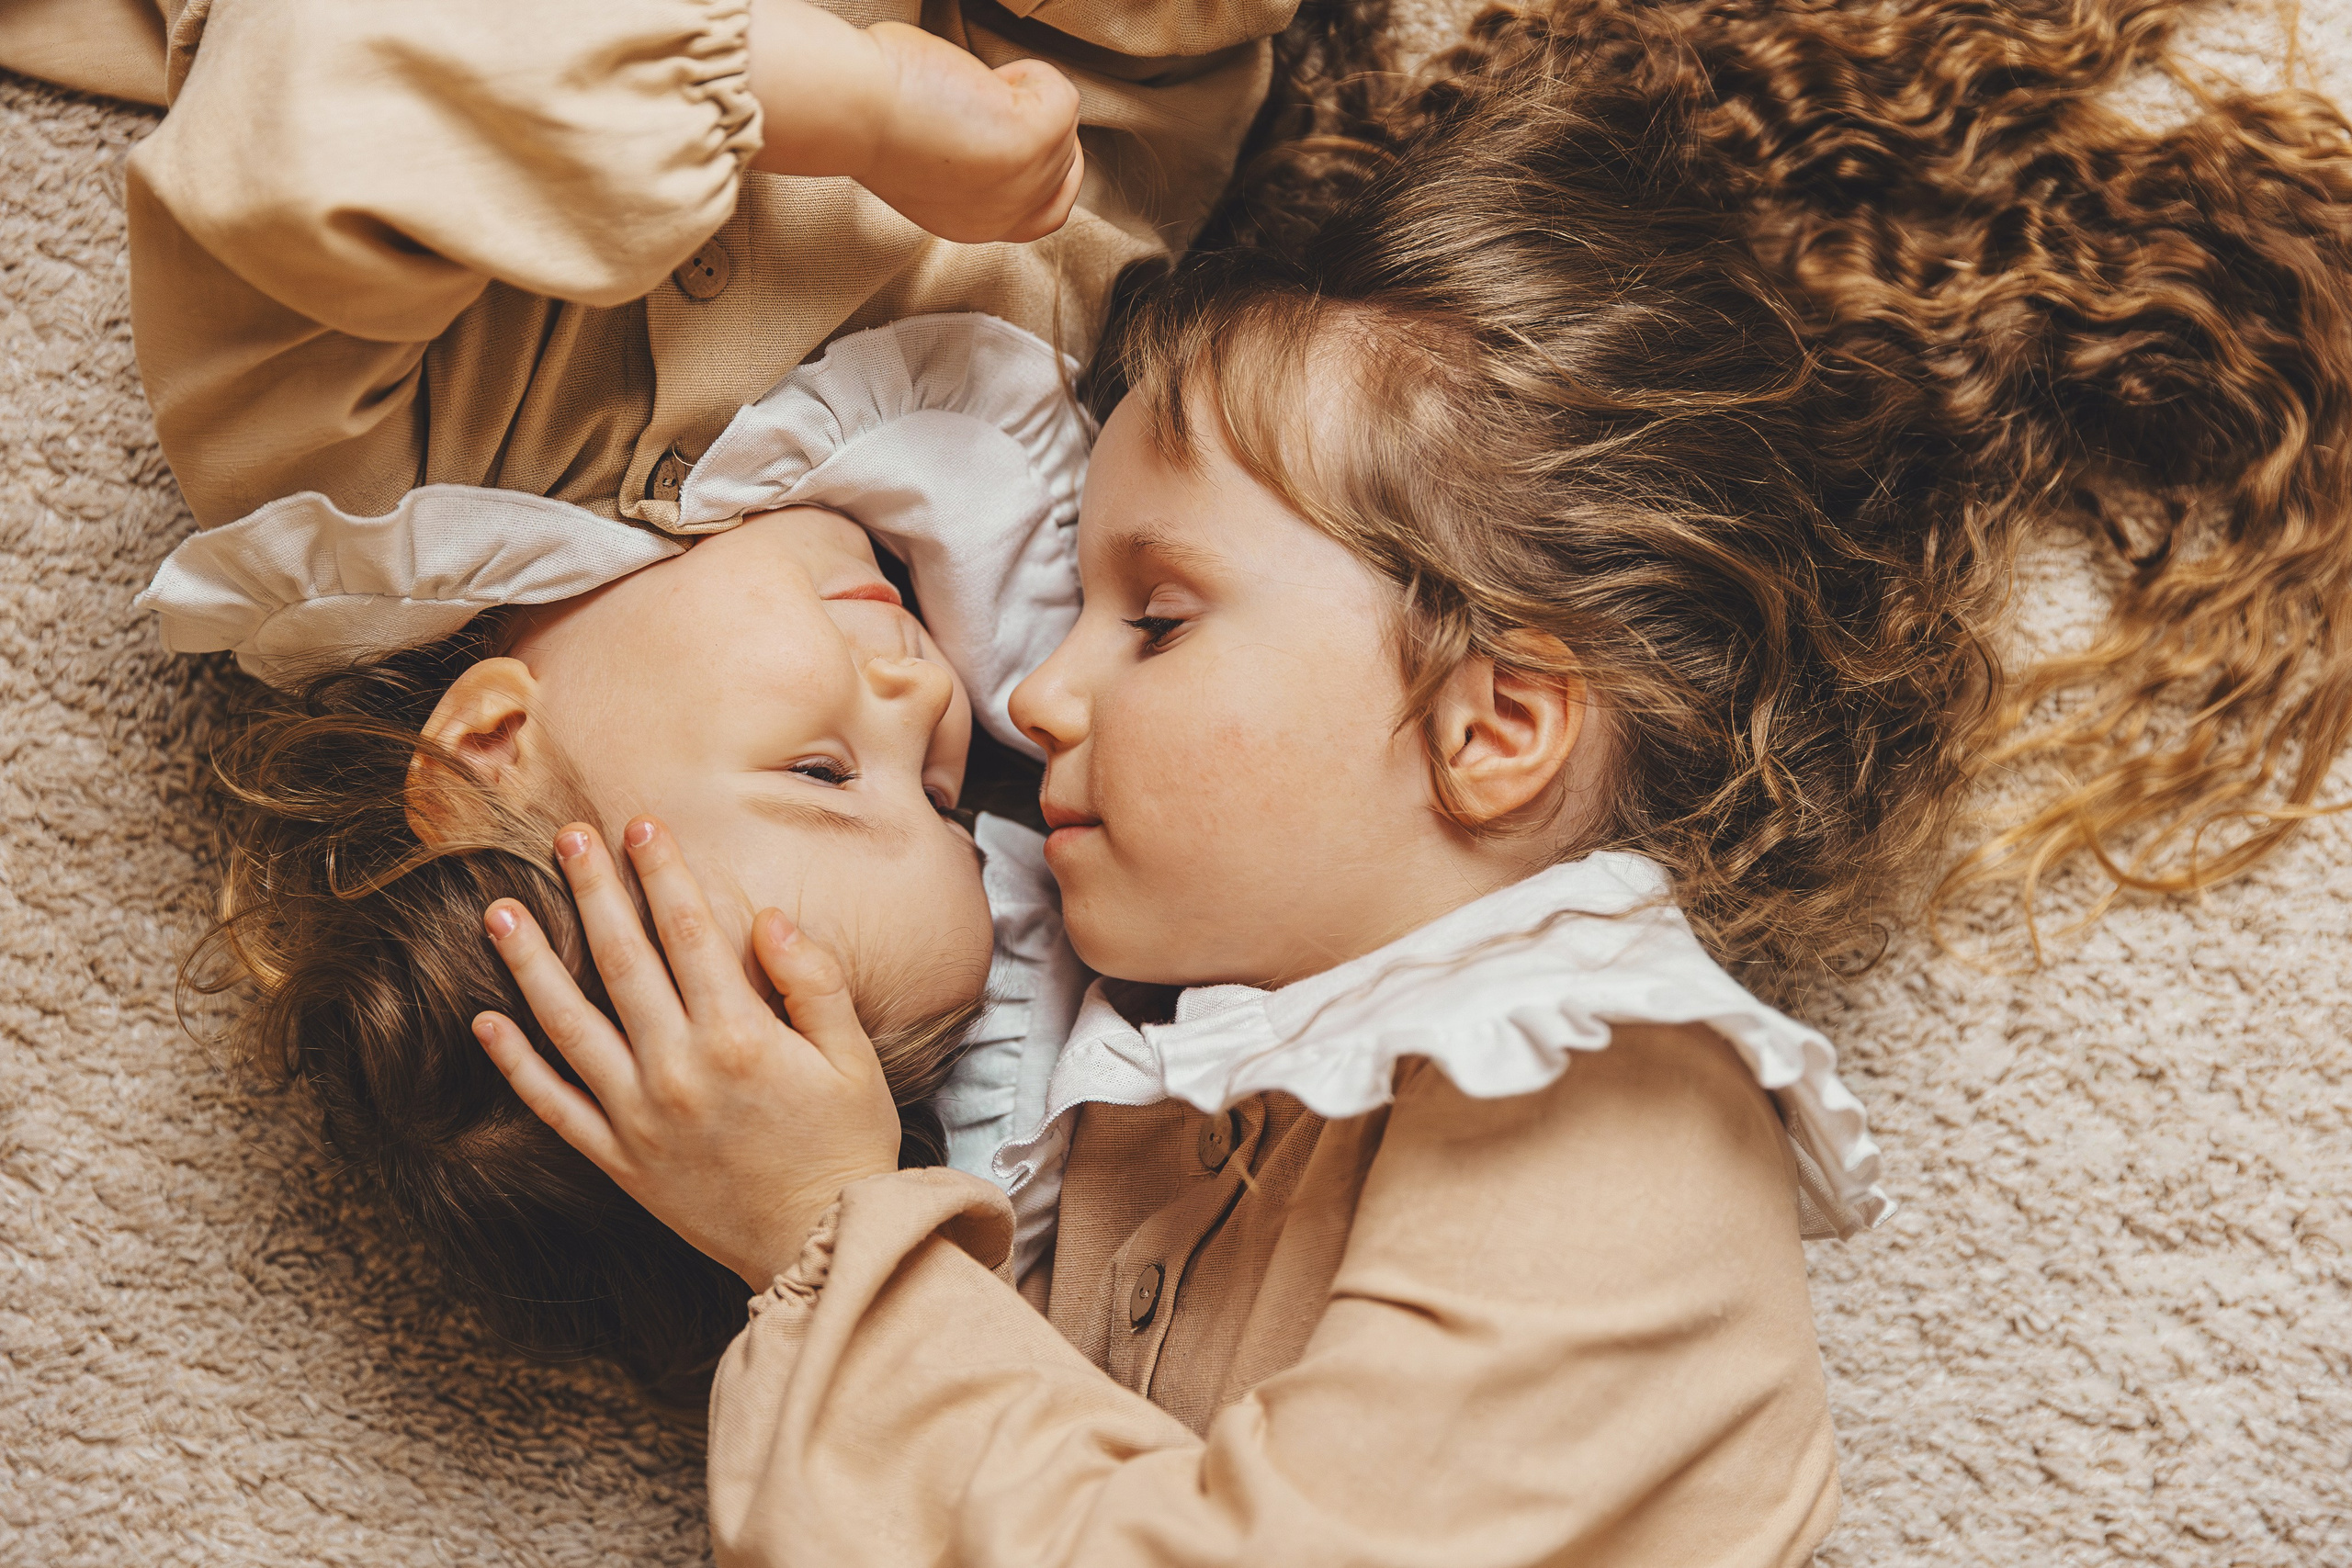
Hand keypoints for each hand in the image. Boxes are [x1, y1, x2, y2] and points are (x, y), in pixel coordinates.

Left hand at [472, 818, 900, 1289]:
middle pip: (623, 960)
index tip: (640, 824)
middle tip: (566, 836)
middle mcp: (677, 1069)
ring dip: (531, 964)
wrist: (822, 1245)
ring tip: (499, 912)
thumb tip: (769, 919)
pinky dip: (516, 1064)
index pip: (689, 932)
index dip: (662, 872)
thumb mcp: (855, 1058)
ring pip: (569, 1024)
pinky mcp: (619, 1159)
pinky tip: (486, 1022)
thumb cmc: (848, 1147)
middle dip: (594, 891)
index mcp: (739, 1037)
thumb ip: (814, 983)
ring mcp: (639, 1116)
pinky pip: (553, 1105)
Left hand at [748, 0, 1083, 243]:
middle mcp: (1002, 216)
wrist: (853, 106)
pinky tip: (992, 78)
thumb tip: (998, 124)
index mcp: (970, 225)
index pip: (1043, 213)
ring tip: (975, 89)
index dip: (1039, 168)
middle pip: (1060, 169)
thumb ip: (972, 162)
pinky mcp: (1034, 141)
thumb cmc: (869, 119)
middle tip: (983, 102)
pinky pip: (1065, 99)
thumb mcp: (928, 163)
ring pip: (1063, 131)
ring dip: (1025, 97)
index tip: (1010, 129)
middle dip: (1032, 126)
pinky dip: (1033, 75)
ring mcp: (1023, 183)